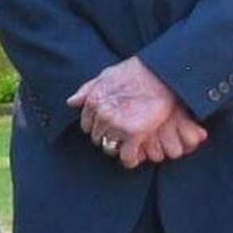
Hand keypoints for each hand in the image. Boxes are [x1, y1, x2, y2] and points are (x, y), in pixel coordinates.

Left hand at [68, 56, 206, 168]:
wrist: (160, 74)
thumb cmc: (135, 72)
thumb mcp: (106, 75)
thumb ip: (88, 90)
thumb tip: (72, 102)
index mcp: (94, 101)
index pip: (87, 125)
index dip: (98, 126)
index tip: (108, 126)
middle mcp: (102, 115)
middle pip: (97, 138)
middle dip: (107, 136)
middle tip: (121, 133)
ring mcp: (117, 125)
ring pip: (110, 148)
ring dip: (118, 147)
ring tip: (128, 142)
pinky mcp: (135, 134)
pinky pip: (127, 157)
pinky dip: (130, 159)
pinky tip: (133, 157)